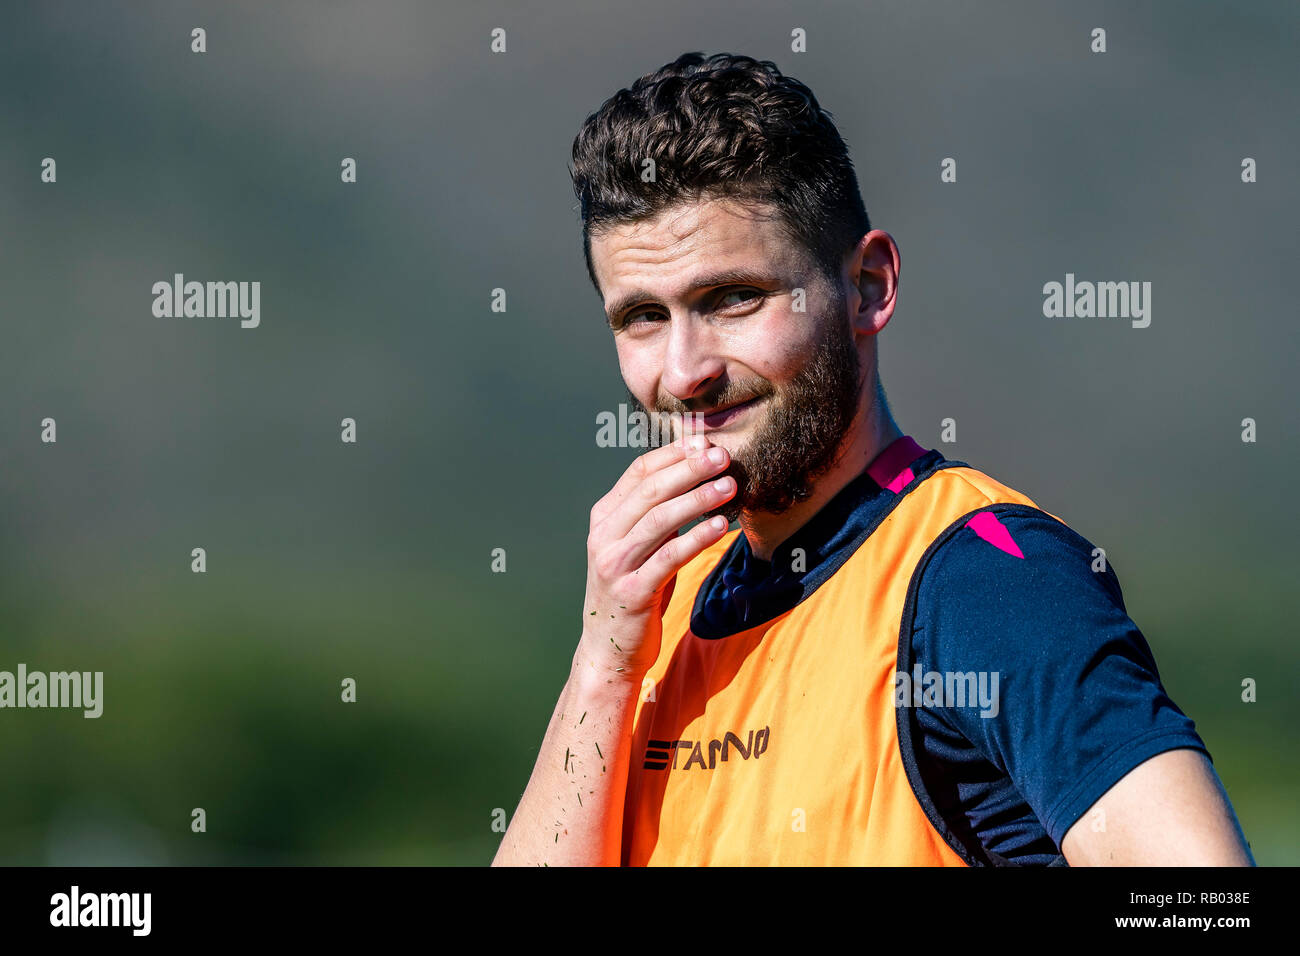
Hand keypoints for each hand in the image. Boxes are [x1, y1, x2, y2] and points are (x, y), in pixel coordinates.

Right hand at [577, 434, 735, 681]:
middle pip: (650, 491)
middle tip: (723, 456)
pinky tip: (721, 526)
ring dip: (698, 499)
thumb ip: (656, 514)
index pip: (638, 472)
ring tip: (729, 486)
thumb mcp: (637, 546)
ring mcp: (614, 564)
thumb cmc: (633, 590)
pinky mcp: (633, 592)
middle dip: (689, 469)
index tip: (705, 441)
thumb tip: (697, 474)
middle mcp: (604, 536)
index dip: (673, 454)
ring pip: (659, 520)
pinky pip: (669, 557)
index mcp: (605, 518)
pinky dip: (697, 538)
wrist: (609, 648)